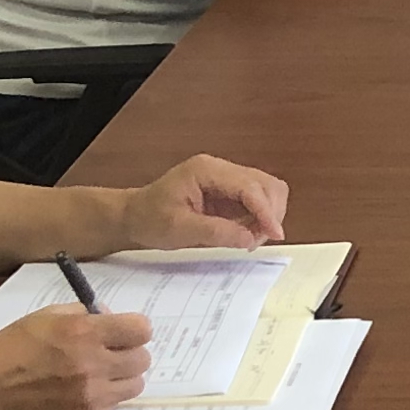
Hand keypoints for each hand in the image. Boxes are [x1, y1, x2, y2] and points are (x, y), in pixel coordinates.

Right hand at [0, 301, 149, 409]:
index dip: (135, 329)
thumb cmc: (13, 348)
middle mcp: (93, 365)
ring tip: (98, 375)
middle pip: (143, 359)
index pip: (142, 329)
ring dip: (121, 378)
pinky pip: (114, 407)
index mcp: (84, 333)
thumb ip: (83, 313)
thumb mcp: (46, 316)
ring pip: (135, 385)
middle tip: (111, 354)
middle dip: (129, 353)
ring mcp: (92, 397)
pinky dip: (104, 399)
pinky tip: (82, 393)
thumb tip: (110, 317)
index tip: (125, 332)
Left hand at [117, 153, 288, 249]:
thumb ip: (216, 232)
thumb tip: (249, 238)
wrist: (134, 216)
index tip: (274, 233)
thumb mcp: (179, 229)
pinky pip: (257, 202)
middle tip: (259, 240)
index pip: (248, 186)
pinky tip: (247, 234)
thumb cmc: (149, 217)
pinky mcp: (230, 193)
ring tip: (251, 238)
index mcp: (206, 170)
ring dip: (268, 216)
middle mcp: (220, 169)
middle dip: (270, 213)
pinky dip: (260, 219)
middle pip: (265, 184)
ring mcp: (227, 180)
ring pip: (267, 191)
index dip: (265, 210)